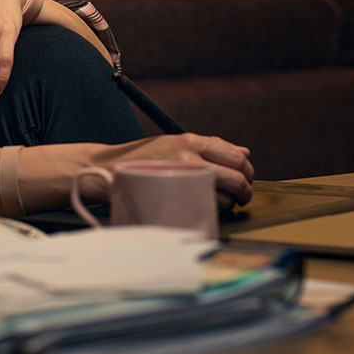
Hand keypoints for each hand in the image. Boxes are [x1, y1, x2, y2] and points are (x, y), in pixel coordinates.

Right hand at [94, 134, 254, 209]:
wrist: (106, 168)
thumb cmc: (144, 157)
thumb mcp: (175, 142)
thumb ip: (211, 147)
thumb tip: (245, 152)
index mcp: (192, 140)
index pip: (236, 156)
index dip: (247, 172)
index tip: (244, 181)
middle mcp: (189, 155)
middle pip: (237, 177)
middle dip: (245, 191)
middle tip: (241, 198)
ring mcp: (181, 176)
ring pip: (224, 197)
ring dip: (228, 205)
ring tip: (218, 205)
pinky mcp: (172, 196)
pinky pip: (205, 208)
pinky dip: (211, 212)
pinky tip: (203, 210)